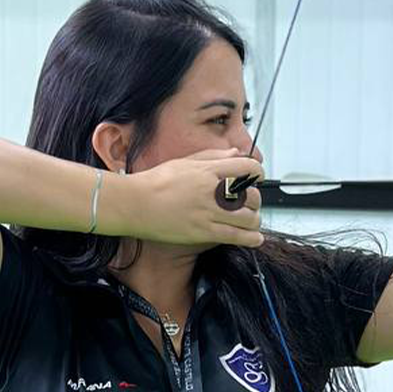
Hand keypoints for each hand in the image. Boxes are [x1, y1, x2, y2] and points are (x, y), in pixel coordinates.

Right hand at [128, 148, 264, 247]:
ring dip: (254, 221)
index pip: (247, 168)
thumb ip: (213, 157)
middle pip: (252, 196)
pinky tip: (254, 238)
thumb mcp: (184, 162)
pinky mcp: (204, 232)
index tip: (257, 178)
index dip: (258, 173)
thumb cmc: (155, 182)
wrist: (134, 203)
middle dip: (255, 201)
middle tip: (250, 204)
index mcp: (208, 171)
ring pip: (249, 218)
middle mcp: (212, 191)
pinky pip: (237, 236)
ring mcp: (209, 212)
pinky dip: (251, 238)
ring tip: (250, 221)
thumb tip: (236, 153)